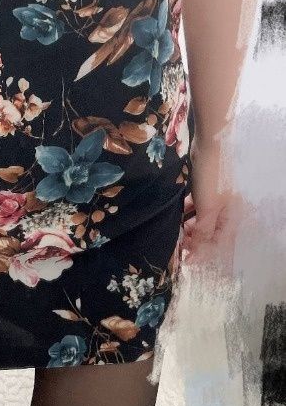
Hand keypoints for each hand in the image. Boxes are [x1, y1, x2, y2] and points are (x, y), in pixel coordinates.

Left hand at [181, 136, 242, 275]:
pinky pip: (195, 206)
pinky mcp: (204, 189)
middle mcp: (226, 210)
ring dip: (187, 227)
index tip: (185, 261)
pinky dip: (186, 212)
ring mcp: (215, 199)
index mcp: (231, 217)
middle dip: (193, 240)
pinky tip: (174, 215)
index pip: (218, 243)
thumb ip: (202, 231)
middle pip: (209, 232)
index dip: (203, 253)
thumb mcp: (207, 208)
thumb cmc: (212, 178)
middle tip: (176, 245)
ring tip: (173, 232)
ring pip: (200, 219)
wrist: (209, 145)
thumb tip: (196, 253)